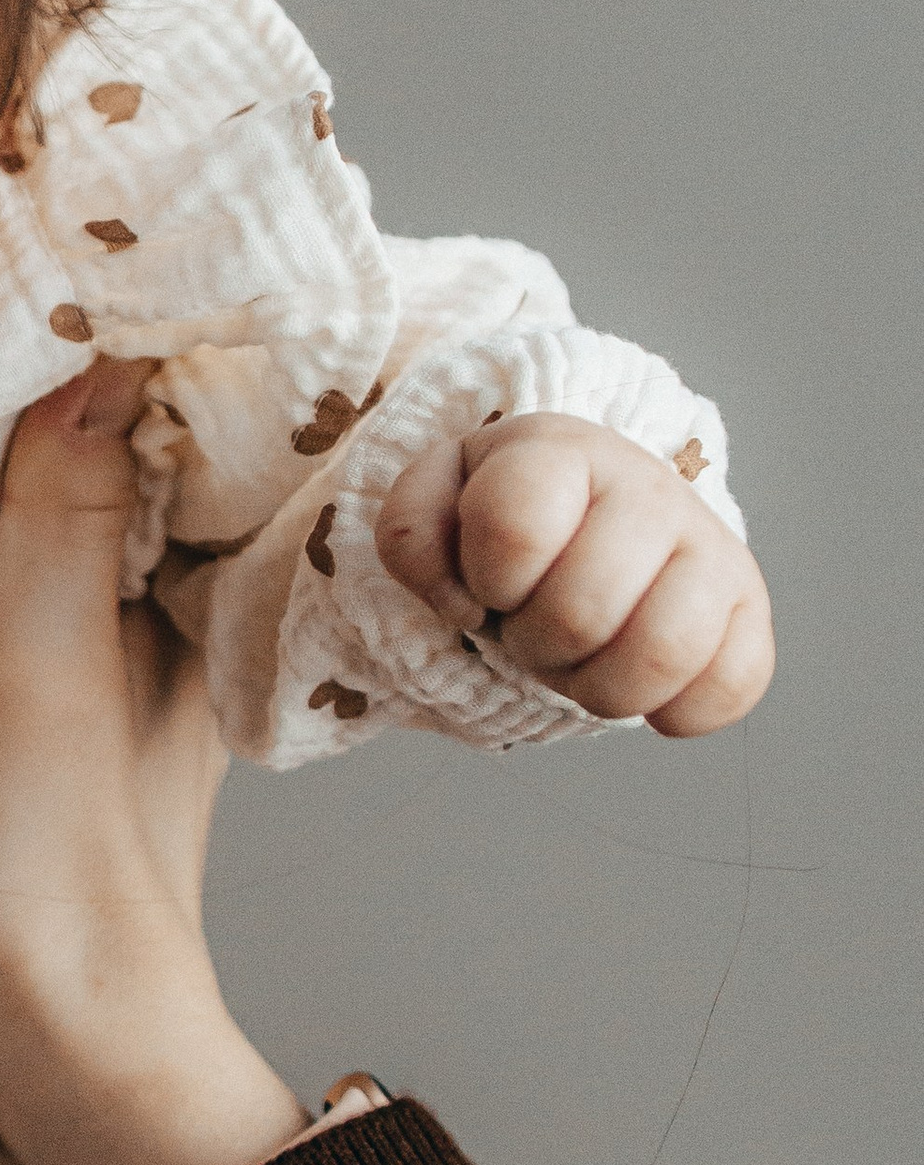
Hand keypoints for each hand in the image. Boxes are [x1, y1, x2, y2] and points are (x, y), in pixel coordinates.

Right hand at [0, 370, 304, 1164]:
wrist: (56, 1057)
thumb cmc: (61, 885)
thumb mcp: (47, 676)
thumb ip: (62, 518)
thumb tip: (97, 348)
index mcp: (206, 586)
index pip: (187, 405)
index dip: (133, 316)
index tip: (63, 226)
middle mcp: (172, 606)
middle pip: (125, 441)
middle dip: (61, 360)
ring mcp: (111, 653)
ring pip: (71, 500)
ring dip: (10, 439)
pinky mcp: (45, 698)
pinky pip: (23, 567)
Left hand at [376, 413, 771, 736]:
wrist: (595, 516)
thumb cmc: (511, 519)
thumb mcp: (438, 501)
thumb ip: (413, 533)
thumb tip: (463, 600)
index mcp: (562, 452)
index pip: (516, 530)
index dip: (487, 580)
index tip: (491, 580)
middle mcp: (652, 489)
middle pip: (580, 613)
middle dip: (535, 644)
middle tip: (536, 626)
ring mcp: (713, 548)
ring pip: (662, 655)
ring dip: (599, 685)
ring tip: (586, 656)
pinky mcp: (751, 611)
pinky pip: (731, 689)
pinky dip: (672, 712)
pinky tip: (641, 681)